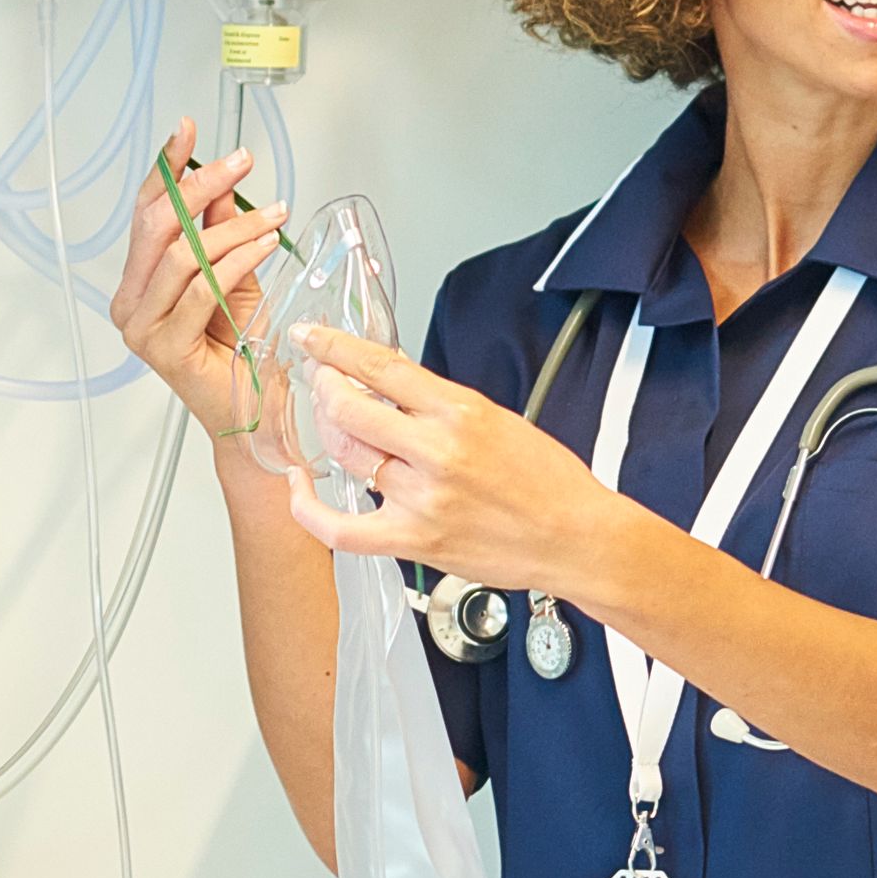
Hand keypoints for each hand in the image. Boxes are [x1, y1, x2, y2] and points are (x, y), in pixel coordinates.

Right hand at [105, 140, 293, 459]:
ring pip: (183, 255)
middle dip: (200, 184)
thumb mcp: (234, 274)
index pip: (145, 213)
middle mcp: (131, 303)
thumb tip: (219, 181)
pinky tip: (266, 243)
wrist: (253, 413)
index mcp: (138, 282)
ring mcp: (143, 328)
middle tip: (241, 162)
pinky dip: (238, 259)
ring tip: (273, 214)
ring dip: (233, 226)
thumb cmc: (242, 351)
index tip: (187, 130)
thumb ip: (220, 230)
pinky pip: (202, 289)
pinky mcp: (167, 349)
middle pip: (158, 225)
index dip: (166, 168)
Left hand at [273, 326, 632, 602]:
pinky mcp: (413, 541)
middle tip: (322, 381)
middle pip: (350, 410)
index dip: (335, 347)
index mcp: (461, 412)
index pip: (382, 366)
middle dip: (325, 388)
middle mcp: (437, 453)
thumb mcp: (499, 418)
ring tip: (331, 423)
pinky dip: (310, 508)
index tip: (311, 337)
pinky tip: (302, 486)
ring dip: (327, 433)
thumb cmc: (546, 481)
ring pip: (346, 457)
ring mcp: (422, 499)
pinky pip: (341, 528)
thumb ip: (440, 403)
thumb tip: (390, 377)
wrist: (574, 538)